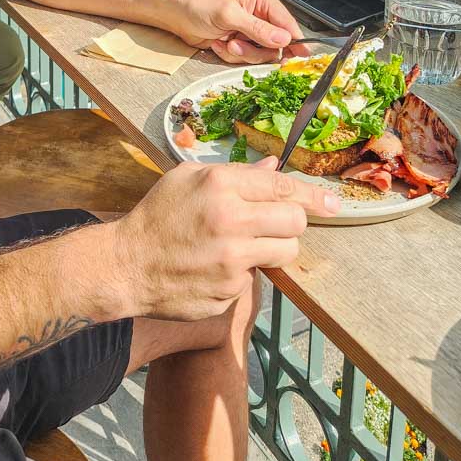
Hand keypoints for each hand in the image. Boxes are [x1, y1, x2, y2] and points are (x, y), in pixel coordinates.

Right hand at [112, 158, 340, 320]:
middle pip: (295, 222)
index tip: (333, 203)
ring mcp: (231, 260)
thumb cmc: (158, 215)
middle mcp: (230, 220)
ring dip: (274, 248)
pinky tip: (215, 268)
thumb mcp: (189, 179)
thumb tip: (273, 169)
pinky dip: (242, 274)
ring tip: (244, 245)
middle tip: (276, 225)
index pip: (283, 188)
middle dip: (292, 223)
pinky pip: (255, 279)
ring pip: (285, 252)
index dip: (313, 196)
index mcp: (220, 185)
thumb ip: (236, 174)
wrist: (127, 265)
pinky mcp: (229, 291)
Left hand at [165, 0, 304, 63]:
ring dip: (241, 52)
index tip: (298, 56)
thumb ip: (257, 28)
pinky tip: (219, 43)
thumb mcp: (229, 15)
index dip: (295, 41)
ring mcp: (251, 31)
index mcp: (263, 0)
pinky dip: (231, 55)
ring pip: (261, 55)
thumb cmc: (199, 5)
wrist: (178, 15)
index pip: (288, 24)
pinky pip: (246, 58)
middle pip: (276, 44)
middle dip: (255, 49)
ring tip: (226, 41)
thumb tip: (282, 39)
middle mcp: (261, 15)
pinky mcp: (241, 43)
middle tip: (237, 43)